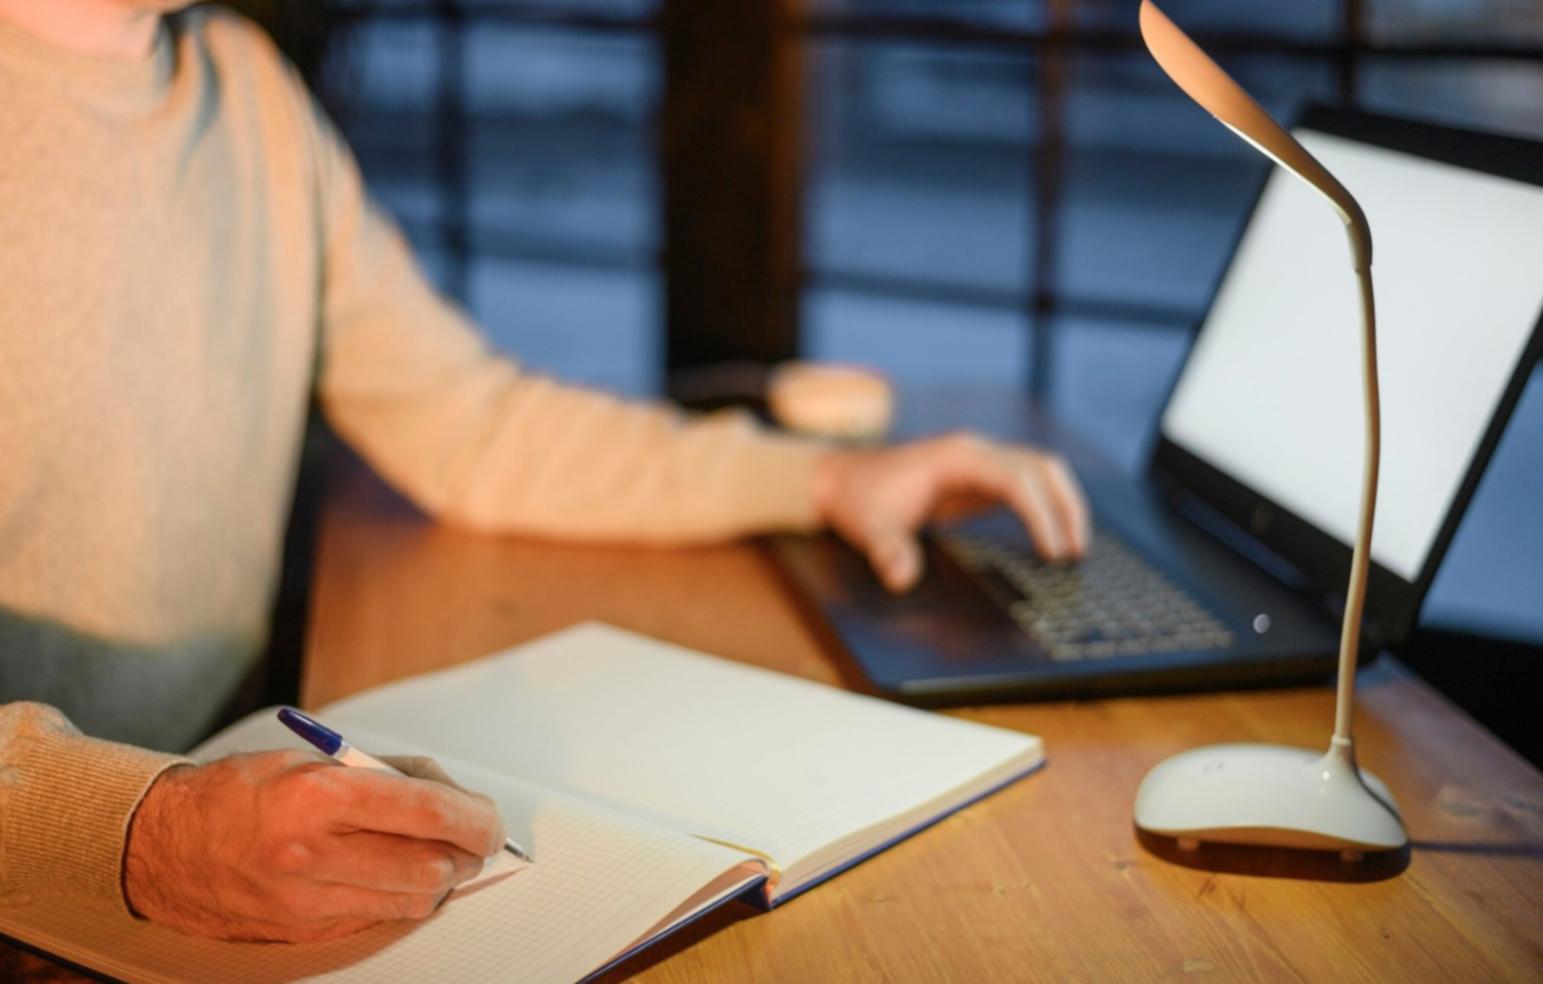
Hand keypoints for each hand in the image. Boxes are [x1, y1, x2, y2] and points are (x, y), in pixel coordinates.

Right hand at [123, 750, 504, 941]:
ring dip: (440, 878)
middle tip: (473, 837)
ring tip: (436, 854)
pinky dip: (401, 897)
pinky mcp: (304, 930)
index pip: (429, 813)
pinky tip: (394, 874)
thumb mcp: (315, 760)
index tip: (490, 819)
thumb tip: (452, 796)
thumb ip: (388, 775)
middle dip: (467, 851)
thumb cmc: (242, 792)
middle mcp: (314, 853)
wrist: (165, 844)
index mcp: (320, 796)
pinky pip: (380, 917)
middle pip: (432, 866)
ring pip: (413, 899)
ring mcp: (309, 899)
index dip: (475, 818)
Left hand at [813, 432, 1089, 591]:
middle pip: (1041, 467)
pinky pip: (1026, 485)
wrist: (842, 479)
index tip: (1053, 551)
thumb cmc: (859, 499)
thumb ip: (887, 552)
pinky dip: (1046, 507)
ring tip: (1075, 548)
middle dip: (1066, 507)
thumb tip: (901, 579)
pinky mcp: (979, 477)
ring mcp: (980, 461)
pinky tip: (1051, 539)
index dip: (1040, 514)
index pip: (1016, 478)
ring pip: (1040, 471)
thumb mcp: (869, 529)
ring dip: (1063, 503)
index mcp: (956, 457)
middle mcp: (975, 452)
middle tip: (1076, 554)